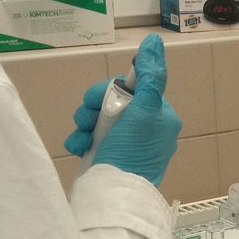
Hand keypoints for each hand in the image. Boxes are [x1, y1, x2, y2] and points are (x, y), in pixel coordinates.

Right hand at [63, 35, 180, 185]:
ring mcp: (127, 147)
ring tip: (81, 137)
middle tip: (86, 118)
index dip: (110, 90)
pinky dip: (81, 140)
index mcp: (160, 117)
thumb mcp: (143, 109)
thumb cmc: (132, 152)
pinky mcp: (110, 159)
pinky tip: (78, 147)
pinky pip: (92, 140)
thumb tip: (154, 42)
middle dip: (93, 108)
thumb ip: (149, 76)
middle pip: (113, 103)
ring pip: (99, 120)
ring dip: (84, 124)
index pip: (132, 88)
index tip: (97, 99)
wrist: (113, 196)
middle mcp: (147, 131)